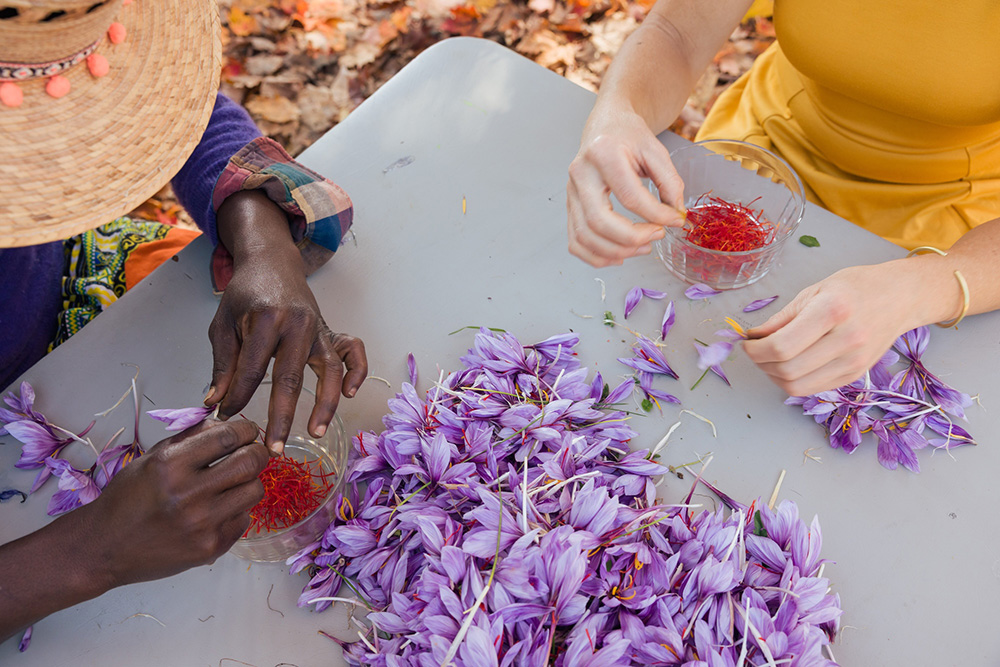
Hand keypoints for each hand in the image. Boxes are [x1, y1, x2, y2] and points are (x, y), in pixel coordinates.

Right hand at [0, 419, 267, 640]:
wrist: (104, 548)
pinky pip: (243, 519)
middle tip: (251, 454)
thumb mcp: (152, 458)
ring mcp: (202, 524)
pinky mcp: (211, 548)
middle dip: (256, 453)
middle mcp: (189, 494)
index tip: (248, 431)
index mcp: (171, 465)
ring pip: (254, 491)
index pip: (228, 437)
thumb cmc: (128, 498)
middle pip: (250, 463)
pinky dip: (236, 510)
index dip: (246, 430)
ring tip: (233, 484)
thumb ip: (191, 438)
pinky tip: (218, 510)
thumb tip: (228, 423)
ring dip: (249, 483)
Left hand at [209, 191, 367, 453]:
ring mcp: (319, 327)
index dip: (237, 396)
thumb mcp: (223, 324)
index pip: (251, 369)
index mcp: (265, 318)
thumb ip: (223, 364)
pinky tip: (350, 393)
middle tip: (273, 447)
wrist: (272, 261)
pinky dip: (357, 371)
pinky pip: (354, 352)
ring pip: (329, 370)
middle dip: (281, 416)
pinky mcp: (332, 331)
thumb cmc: (245, 294)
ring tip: (315, 431)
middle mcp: (298, 324)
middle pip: (290, 377)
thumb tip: (216, 403)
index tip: (226, 417)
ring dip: (324, 404)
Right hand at [567, 107, 685, 266]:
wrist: (606, 125)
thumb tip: (675, 214)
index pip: (629, 196)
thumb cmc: (628, 136)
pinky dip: (596, 256)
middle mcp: (580, 174)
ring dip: (616, 251)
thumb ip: (670, 182)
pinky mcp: (569, 206)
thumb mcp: (656, 150)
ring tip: (642, 247)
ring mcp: (570, 192)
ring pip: (584, 237)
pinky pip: (576, 241)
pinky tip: (620, 252)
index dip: (656, 215)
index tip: (675, 220)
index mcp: (603, 154)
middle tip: (657, 236)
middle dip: (632, 238)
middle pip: (598, 222)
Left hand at [743, 262, 926, 395]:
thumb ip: (781, 318)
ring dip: (773, 376)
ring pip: (797, 386)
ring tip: (768, 358)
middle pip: (787, 370)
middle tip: (754, 350)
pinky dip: (793, 380)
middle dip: (760, 363)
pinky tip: (788, 364)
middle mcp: (846, 340)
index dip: (755, 350)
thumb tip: (752, 337)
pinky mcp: (855, 374)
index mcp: (832, 311)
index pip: (781, 346)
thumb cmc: (856, 287)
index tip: (746, 342)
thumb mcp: (813, 291)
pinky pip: (813, 388)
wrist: (901, 296)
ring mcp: (854, 361)